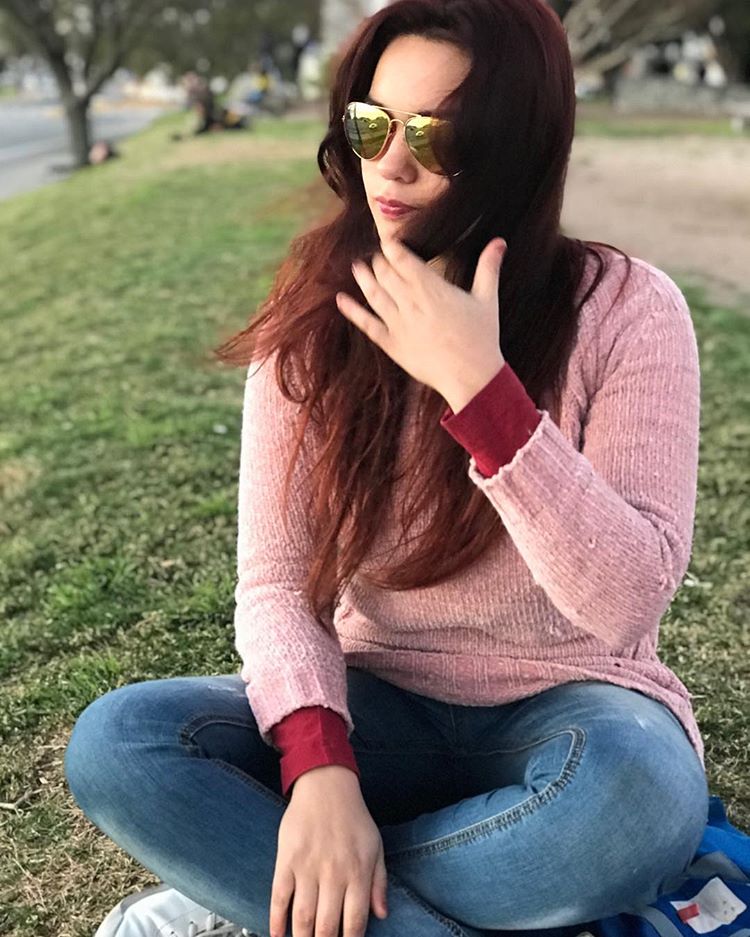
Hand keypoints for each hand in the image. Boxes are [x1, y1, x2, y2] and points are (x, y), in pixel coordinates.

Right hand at [270, 765, 387, 936]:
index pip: (354, 923)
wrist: (327, 785)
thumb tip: (381, 915)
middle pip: (326, 927)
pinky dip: (277, 921)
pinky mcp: (287, 860)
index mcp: (358, 872)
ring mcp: (308, 867)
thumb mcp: (376, 846)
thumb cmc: (353, 817)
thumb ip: (380, 882)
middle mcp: (333, 873)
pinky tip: (278, 935)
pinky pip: (279, 897)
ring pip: (302, 918)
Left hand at [336, 236, 506, 409]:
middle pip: (385, 274)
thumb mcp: (487, 299)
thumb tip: (499, 241)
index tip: (388, 240)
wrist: (471, 377)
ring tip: (357, 267)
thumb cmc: (482, 338)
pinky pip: (367, 324)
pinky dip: (352, 311)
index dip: (391, 247)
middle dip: (379, 262)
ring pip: (374, 294)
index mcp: (432, 289)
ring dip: (363, 278)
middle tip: (376, 256)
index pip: (402, 259)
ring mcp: (398, 324)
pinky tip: (341, 300)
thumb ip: (489, 267)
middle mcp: (411, 303)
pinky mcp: (392, 344)